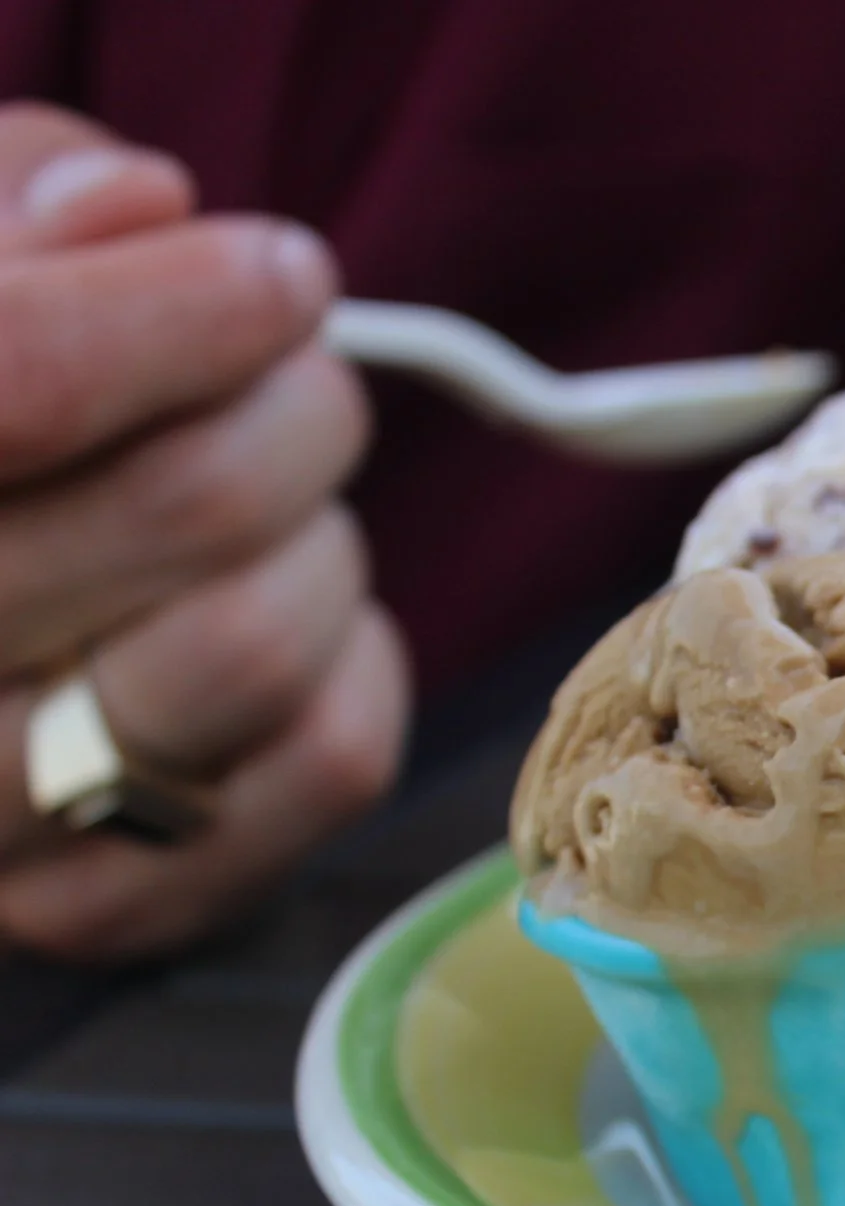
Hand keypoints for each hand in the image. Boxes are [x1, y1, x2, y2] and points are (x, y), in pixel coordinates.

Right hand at [0, 104, 409, 961]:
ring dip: (319, 544)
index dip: (184, 309)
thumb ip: (21, 200)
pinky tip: (284, 621)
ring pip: (263, 644)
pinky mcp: (99, 908)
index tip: (281, 276)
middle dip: (298, 411)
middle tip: (294, 386)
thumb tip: (135, 210)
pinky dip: (352, 665)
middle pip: (196, 503)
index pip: (19, 381)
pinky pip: (329, 763)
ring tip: (269, 518)